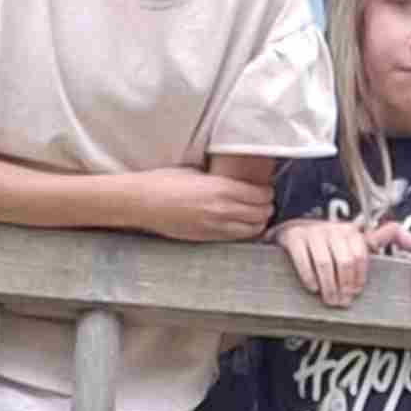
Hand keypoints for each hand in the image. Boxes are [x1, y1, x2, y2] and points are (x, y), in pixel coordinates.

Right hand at [147, 169, 274, 243]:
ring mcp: (216, 226)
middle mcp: (223, 209)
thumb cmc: (165, 182)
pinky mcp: (208, 237)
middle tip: (264, 202)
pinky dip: (245, 232)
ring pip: (253, 229)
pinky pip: (237, 237)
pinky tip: (242, 225)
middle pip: (262, 213)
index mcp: (222, 188)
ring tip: (256, 214)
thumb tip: (238, 180)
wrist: (143, 202)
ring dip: (259, 221)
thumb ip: (220, 179)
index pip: (261, 195)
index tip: (265, 188)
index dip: (267, 192)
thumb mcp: (197, 172)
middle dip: (267, 207)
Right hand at [282, 215, 374, 307]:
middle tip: (342, 302)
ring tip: (330, 300)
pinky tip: (313, 288)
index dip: (358, 278)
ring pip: (325, 263)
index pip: (360, 256)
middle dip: (344, 285)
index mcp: (349, 231)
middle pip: (344, 261)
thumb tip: (396, 227)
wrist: (292, 230)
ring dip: (329, 286)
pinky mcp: (293, 238)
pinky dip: (309, 277)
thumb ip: (373, 239)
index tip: (355, 293)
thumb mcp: (349, 241)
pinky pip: (304, 260)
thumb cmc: (326, 243)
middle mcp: (331, 229)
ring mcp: (311, 232)